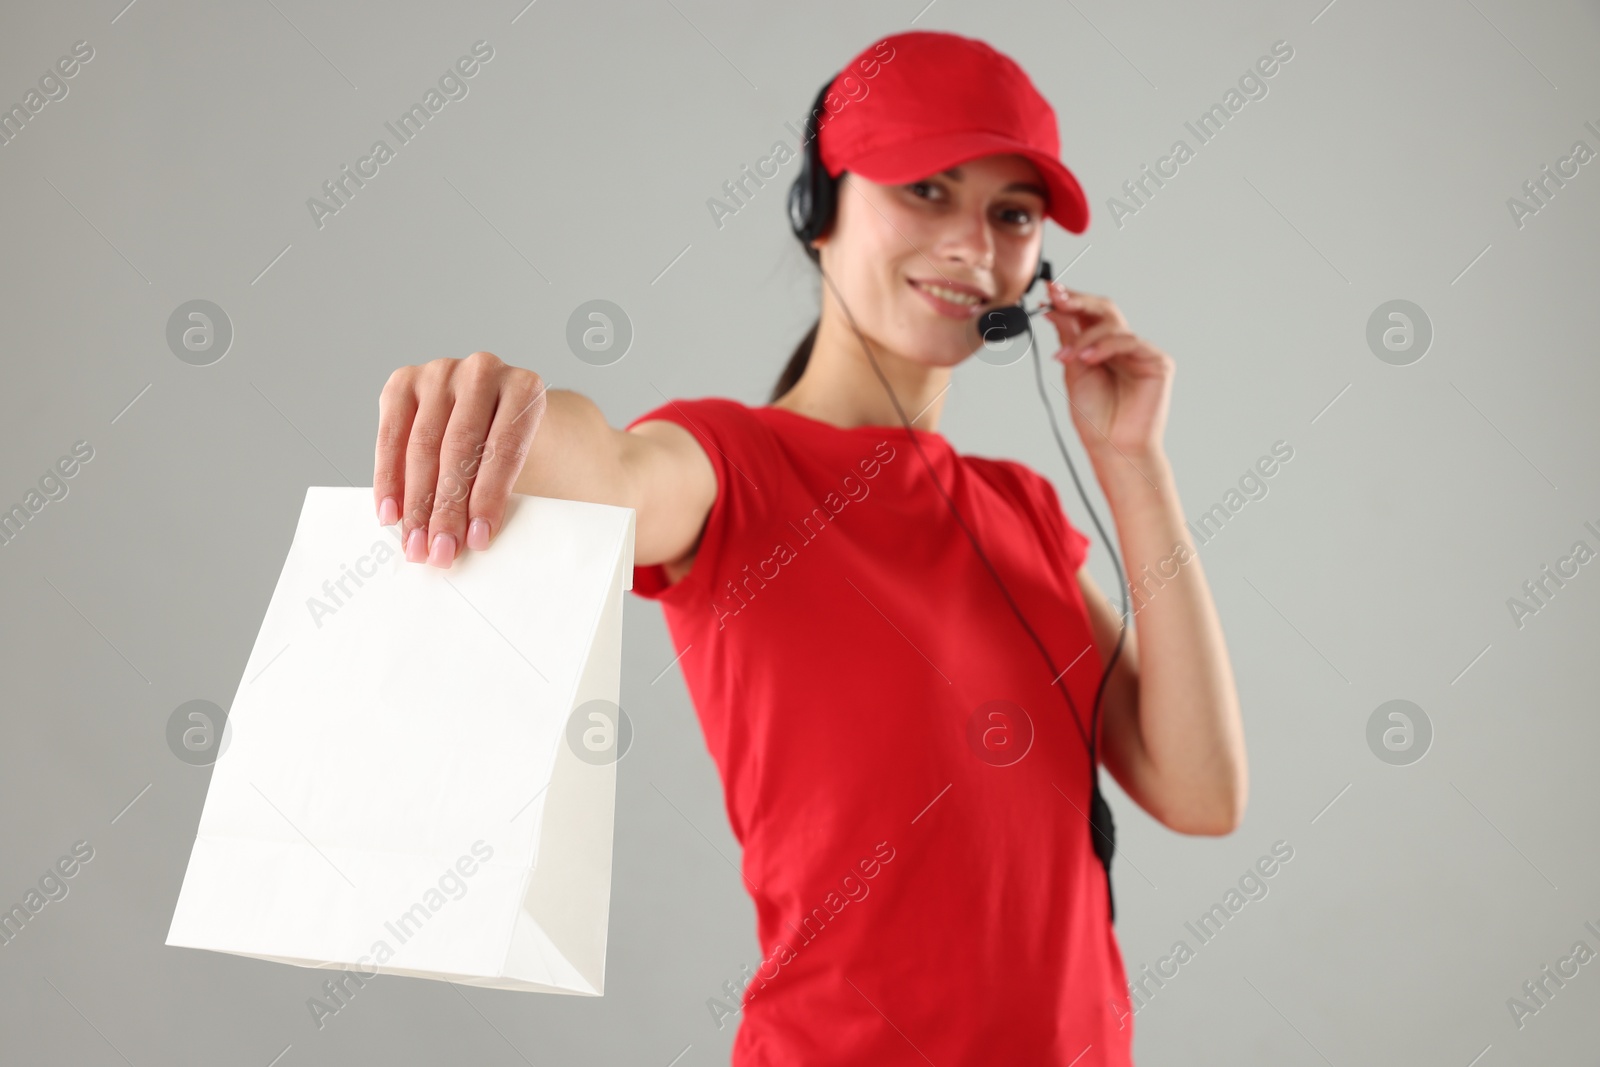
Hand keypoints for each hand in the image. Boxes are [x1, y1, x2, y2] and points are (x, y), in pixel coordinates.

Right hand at [375, 351, 547, 567]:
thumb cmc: (512, 445)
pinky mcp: (405, 381)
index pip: (505, 448)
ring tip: (415, 544)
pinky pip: (391, 436)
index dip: (489, 497)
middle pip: (460, 448)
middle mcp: (482, 371)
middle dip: (447, 508)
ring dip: (415, 503)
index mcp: (525, 388)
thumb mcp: (528, 461)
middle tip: (441, 552)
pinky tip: (390, 514)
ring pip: (422, 445)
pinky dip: (388, 480)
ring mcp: (440, 372)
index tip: (478, 539)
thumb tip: (473, 540)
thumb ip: (506, 491)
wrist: (495, 407)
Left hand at [1041, 282, 1173, 465]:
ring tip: (1069, 356)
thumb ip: (1069, 339)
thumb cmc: (1095, 416)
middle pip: (1104, 309)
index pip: (1088, 314)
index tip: (1050, 291)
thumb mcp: (1073, 370)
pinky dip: (1106, 346)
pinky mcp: (1157, 362)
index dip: (1071, 300)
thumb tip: (1054, 309)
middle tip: (1058, 297)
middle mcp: (1122, 346)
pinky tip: (1088, 358)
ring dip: (1086, 336)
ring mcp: (1141, 352)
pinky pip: (1130, 341)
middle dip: (1079, 301)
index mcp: (1102, 347)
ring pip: (1113, 325)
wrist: (1112, 447)